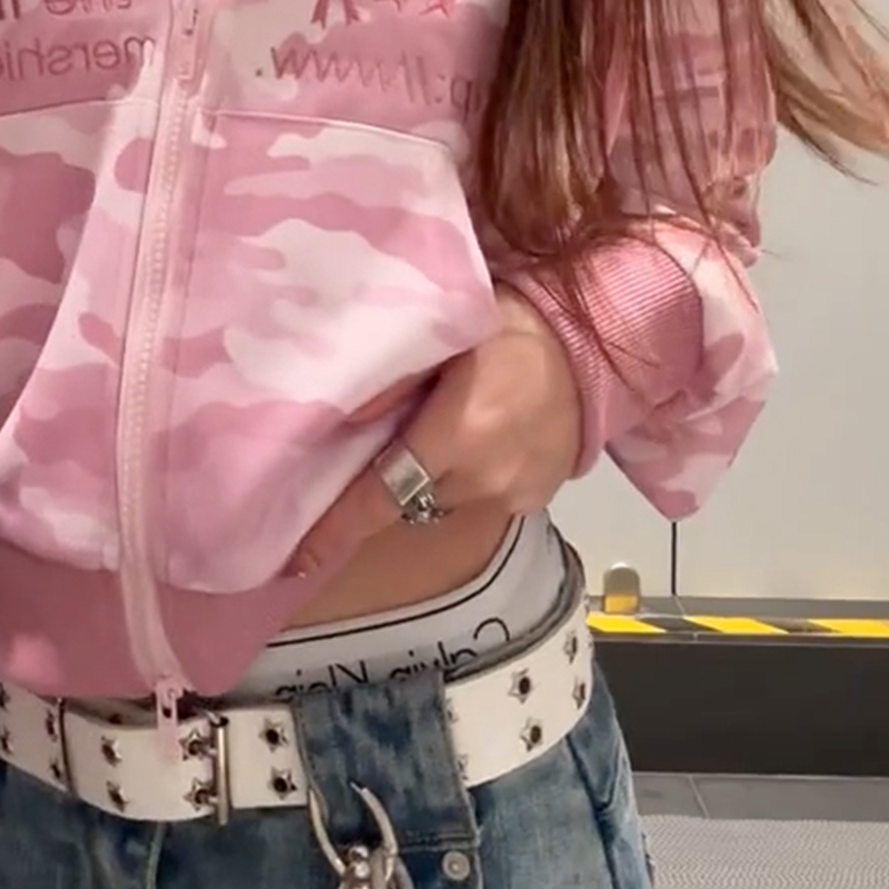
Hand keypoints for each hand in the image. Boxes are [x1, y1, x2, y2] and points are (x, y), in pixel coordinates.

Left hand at [290, 289, 582, 576]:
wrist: (593, 348)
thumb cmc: (512, 328)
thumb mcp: (449, 334)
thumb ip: (396, 377)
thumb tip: (339, 417)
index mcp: (457, 434)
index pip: (380, 495)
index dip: (335, 529)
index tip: (295, 560)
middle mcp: (483, 478)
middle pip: (408, 499)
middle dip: (388, 481)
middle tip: (377, 446)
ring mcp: (513, 496)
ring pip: (443, 501)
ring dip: (432, 478)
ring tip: (441, 432)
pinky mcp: (534, 502)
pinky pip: (481, 499)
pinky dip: (470, 479)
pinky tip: (484, 439)